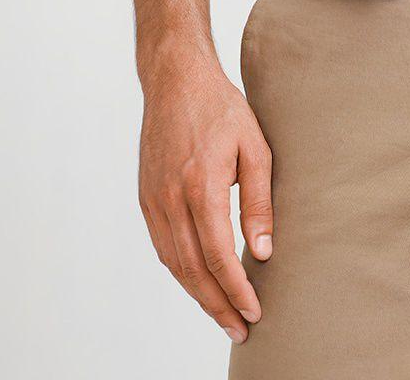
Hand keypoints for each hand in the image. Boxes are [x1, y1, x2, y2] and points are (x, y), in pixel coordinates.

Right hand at [137, 43, 272, 345]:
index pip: (218, 255)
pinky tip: (199, 282)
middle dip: (218, 305)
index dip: (236, 289)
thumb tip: (263, 251)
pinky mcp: (146, 197)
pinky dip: (181, 271)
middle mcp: (171, 199)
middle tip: (240, 330)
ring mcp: (154, 200)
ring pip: (174, 263)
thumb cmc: (222, 108)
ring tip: (223, 315)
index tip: (255, 311)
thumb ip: (259, 201)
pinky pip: (163, 246)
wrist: (176, 80)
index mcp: (201, 186)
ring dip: (198, 295)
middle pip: (194, 269)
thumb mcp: (255, 147)